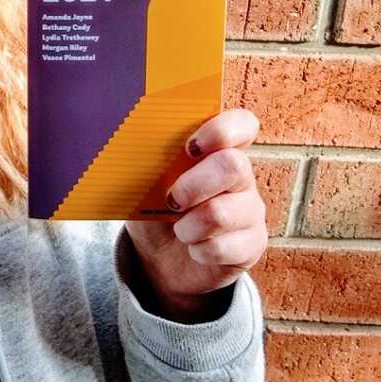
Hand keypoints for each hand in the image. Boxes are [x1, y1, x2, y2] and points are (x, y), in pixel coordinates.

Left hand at [124, 108, 266, 319]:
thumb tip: (127, 144)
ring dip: (188, 227)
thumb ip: (148, 161)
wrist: (161, 258)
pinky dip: (198, 251)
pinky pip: (224, 248)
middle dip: (192, 185)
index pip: (241, 124)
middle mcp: (241, 176)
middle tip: (170, 201)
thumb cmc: (155, 209)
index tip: (190, 147)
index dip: (222, 129)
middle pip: (233, 165)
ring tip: (179, 230)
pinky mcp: (253, 244)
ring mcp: (251, 210)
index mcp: (217, 150)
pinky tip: (194, 248)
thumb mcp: (146, 182)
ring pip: (222, 213)